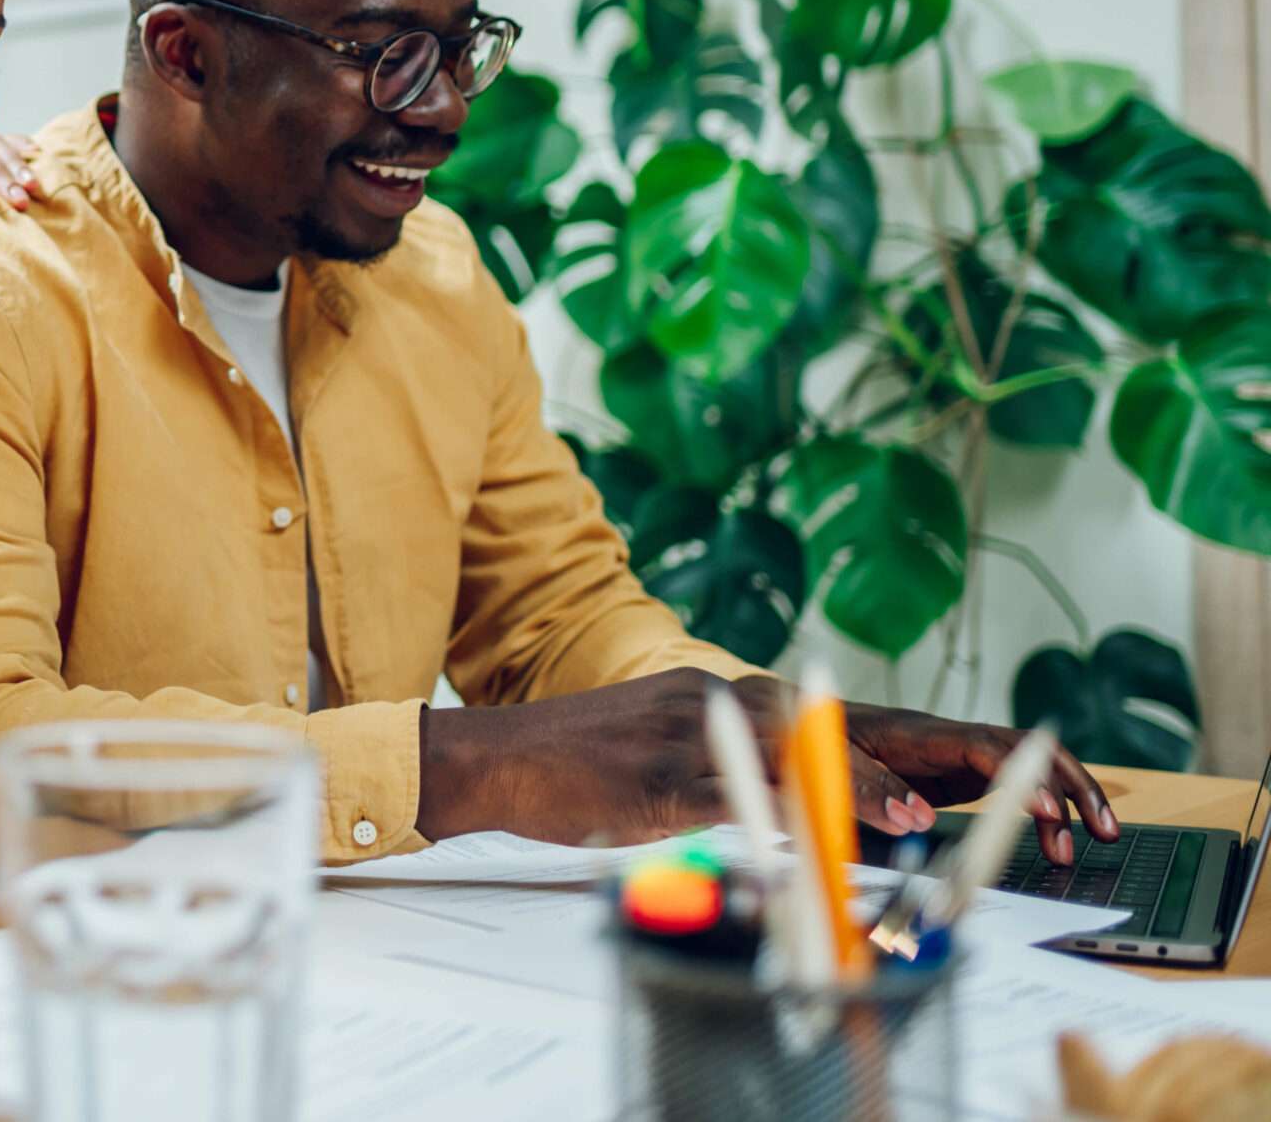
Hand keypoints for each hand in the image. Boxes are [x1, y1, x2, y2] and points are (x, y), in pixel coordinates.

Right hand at [414, 669, 1113, 864]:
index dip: (956, 753)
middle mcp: (736, 700)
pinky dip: (789, 800)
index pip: (875, 725)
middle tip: (1033, 787)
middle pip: (867, 722)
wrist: (497, 759)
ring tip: (927, 810)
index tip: (1033, 782)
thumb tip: (854, 830)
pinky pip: (736, 783)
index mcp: (750, 704)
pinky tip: (829, 820)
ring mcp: (696, 727)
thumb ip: (770, 791)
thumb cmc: (588, 774)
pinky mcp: (657, 764)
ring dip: (872, 778)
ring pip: (807, 746)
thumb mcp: (696, 780)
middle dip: (956, 756)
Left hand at [790, 678, 1117, 864]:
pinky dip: (1037, 808)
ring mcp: (949, 755)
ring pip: (1023, 766)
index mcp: (913, 733)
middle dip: (1069, 783)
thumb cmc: (799, 738)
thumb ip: (865, 789)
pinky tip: (1057, 838)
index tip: (1050, 813)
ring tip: (1097, 841)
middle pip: (1021, 749)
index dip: (1020, 776)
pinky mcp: (948, 774)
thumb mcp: (822, 763)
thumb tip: (916, 819)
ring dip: (1065, 797)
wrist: (779, 720)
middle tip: (1104, 830)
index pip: (982, 748)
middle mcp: (941, 738)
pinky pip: (1006, 784)